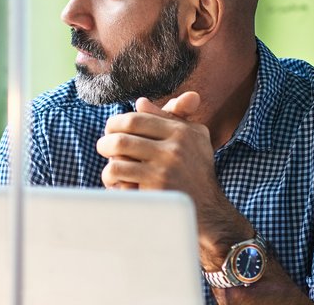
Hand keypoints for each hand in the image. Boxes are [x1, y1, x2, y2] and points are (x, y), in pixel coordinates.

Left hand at [97, 92, 254, 267]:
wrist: (210, 211)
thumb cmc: (197, 171)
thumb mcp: (194, 138)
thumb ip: (170, 117)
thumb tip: (140, 102)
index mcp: (181, 132)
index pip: (135, 119)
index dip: (115, 123)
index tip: (111, 130)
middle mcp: (174, 149)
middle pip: (122, 138)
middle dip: (106, 143)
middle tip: (104, 148)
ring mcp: (164, 171)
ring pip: (116, 160)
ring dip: (108, 166)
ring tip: (111, 170)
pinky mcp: (155, 192)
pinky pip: (121, 181)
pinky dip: (113, 183)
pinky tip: (118, 186)